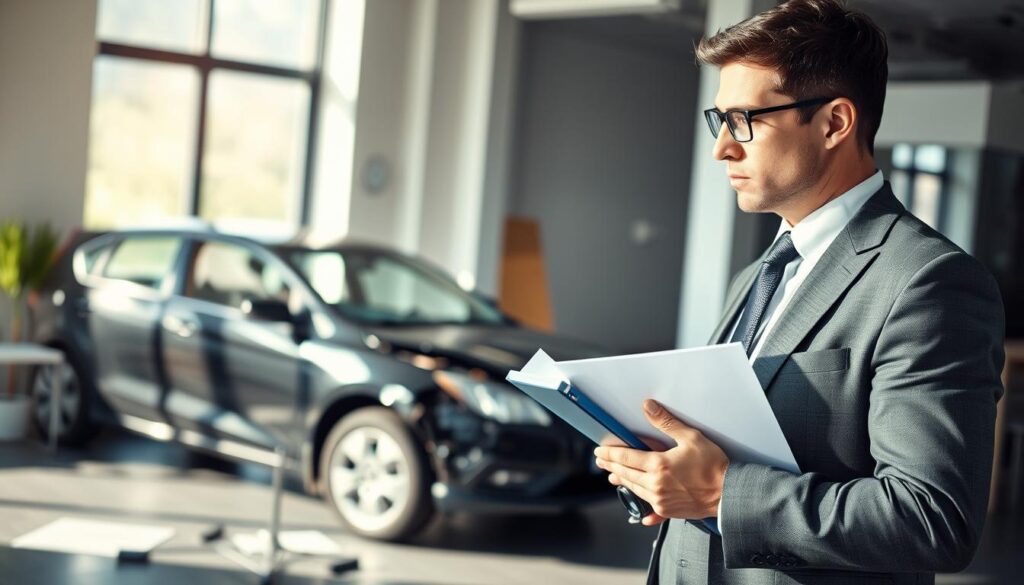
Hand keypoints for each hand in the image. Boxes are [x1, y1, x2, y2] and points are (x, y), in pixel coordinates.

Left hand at [594, 399, 728, 526]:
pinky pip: (650, 508)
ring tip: (614, 476)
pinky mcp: (669, 511)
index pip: (626, 457)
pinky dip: (642, 506)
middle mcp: (655, 485)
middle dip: (611, 466)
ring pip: (634, 489)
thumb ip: (666, 423)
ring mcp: (661, 500)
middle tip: (601, 461)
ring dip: (622, 481)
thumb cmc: (713, 466)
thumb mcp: (691, 437)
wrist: (729, 493)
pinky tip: (639, 513)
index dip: (610, 453)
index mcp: (658, 466)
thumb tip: (649, 407)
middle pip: (626, 473)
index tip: (600, 451)